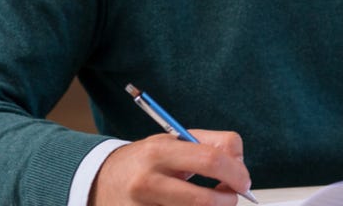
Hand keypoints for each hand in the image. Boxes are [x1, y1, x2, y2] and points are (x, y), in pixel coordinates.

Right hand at [90, 129, 252, 205]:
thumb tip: (240, 165)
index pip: (212, 160)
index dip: (237, 173)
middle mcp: (147, 182)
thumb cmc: (144, 162)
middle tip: (230, 196)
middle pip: (205, 200)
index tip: (243, 181)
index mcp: (159, 152)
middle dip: (228, 200)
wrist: (99, 182)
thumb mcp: (171, 142)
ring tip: (206, 200)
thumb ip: (210, 144)